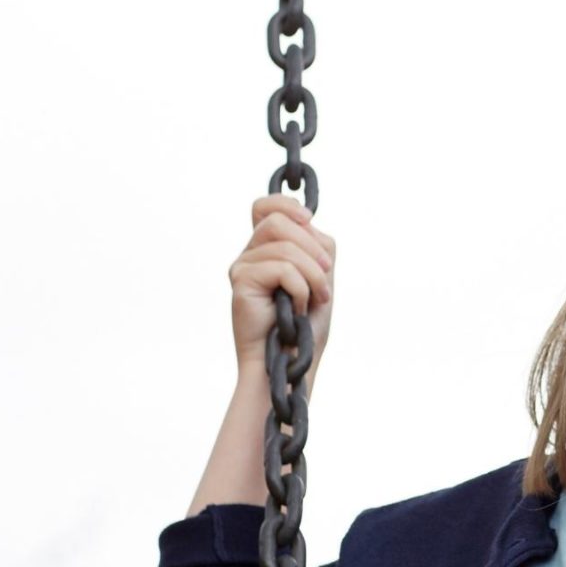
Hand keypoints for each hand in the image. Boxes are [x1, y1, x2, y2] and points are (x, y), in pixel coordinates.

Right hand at [228, 194, 336, 380]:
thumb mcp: (320, 277)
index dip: (285, 204)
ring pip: (286, 246)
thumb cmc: (304, 327)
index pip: (264, 207)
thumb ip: (315, 245)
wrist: (290, 362)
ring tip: (315, 299)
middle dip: (313, 248)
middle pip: (279, 221)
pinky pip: (283, 269)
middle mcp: (250, 255)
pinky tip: (298, 310)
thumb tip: (307, 220)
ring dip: (313, 274)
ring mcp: (242, 267)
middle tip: (325, 279)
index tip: (309, 220)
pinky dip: (302, 289)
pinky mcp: (241, 282)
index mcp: (266, 250)